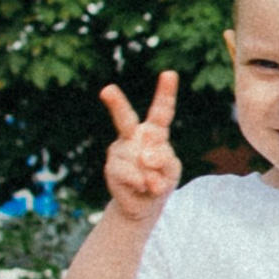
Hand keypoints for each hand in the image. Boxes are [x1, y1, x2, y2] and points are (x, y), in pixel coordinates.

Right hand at [99, 71, 181, 225]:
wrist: (144, 204)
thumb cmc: (160, 180)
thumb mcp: (172, 169)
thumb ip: (164, 159)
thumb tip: (144, 157)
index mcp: (154, 131)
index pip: (161, 110)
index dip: (165, 92)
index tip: (169, 74)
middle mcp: (134, 135)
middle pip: (125, 118)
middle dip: (116, 104)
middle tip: (106, 90)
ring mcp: (120, 150)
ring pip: (136, 157)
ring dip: (151, 175)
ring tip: (153, 183)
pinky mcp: (112, 167)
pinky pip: (128, 172)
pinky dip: (141, 182)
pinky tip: (142, 186)